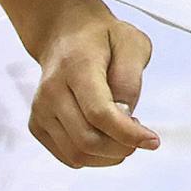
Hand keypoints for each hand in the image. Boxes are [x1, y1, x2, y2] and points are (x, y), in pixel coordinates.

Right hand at [26, 1, 160, 168]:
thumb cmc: (102, 38)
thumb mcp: (132, 43)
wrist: (66, 34)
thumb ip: (130, 79)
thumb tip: (125, 115)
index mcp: (76, 67)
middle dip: (122, 147)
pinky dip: (93, 157)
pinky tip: (107, 136)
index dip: (128, 134)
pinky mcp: (37, 125)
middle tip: (141, 136)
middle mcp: (51, 91)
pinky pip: (68, 156)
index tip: (152, 141)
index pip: (99, 113)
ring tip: (123, 132)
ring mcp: (40, 110)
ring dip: (108, 155)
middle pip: (87, 140)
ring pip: (76, 155)